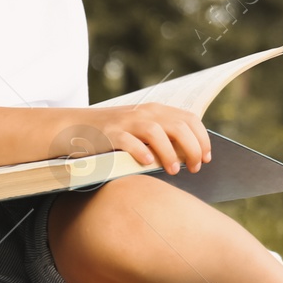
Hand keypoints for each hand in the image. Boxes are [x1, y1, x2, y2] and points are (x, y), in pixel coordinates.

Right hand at [85, 103, 210, 174]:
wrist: (75, 127)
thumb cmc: (115, 135)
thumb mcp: (142, 131)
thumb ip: (165, 138)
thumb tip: (191, 157)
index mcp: (156, 111)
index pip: (189, 119)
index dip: (202, 138)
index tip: (207, 158)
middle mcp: (144, 113)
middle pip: (178, 126)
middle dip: (192, 148)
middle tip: (195, 168)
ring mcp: (126, 122)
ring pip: (156, 132)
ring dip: (169, 152)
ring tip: (173, 171)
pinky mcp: (109, 133)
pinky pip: (127, 140)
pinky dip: (140, 151)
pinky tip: (147, 163)